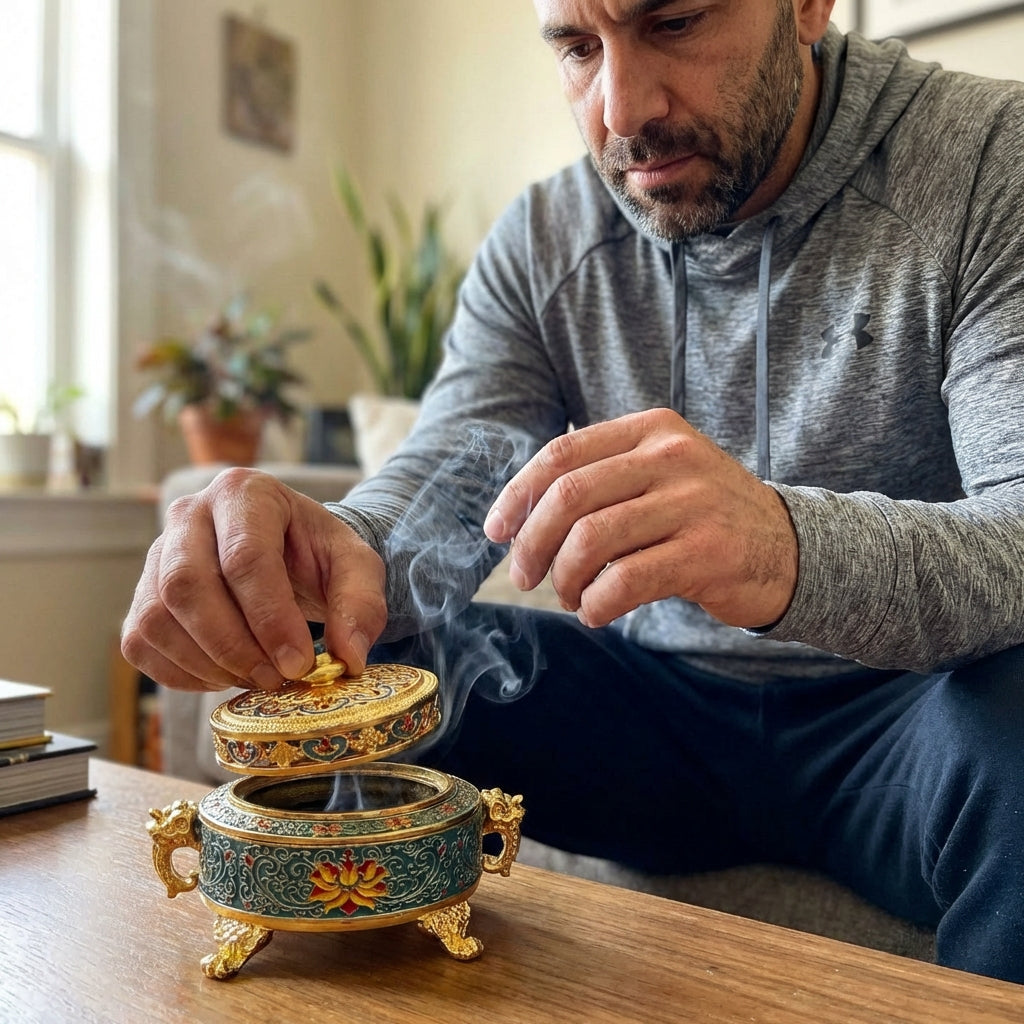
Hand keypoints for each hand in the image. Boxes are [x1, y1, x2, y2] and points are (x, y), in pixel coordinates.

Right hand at [120, 468, 386, 691]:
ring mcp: (156, 554)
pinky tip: (226, 675)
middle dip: (234, 645)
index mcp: (245, 493)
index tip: (299, 664)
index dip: (270, 619)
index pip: (244, 557)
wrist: (288, 555)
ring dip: (209, 664)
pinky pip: (140, 643)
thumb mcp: (356, 566)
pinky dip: (182, 673)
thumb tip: (348, 657)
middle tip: (277, 678)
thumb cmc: (317, 555)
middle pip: (186, 585)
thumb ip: (361, 605)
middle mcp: (189, 514)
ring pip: (156, 617)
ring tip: (258, 677)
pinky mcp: (141, 596)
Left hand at [483, 408, 796, 629]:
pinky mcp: (708, 552)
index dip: (518, 495)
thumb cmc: (703, 516)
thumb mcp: (659, 476)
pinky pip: (626, 580)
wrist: (790, 548)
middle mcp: (672, 456)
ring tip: (569, 596)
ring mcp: (694, 502)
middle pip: (570, 495)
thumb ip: (600, 482)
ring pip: (592, 539)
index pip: (563, 453)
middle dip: (532, 542)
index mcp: (651, 429)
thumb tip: (517, 518)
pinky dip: (596, 603)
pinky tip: (595, 612)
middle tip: (524, 576)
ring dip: (565, 578)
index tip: (496, 532)